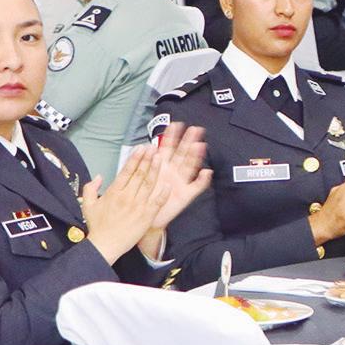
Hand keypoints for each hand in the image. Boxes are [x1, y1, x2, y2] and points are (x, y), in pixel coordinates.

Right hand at [82, 145, 170, 263]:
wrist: (105, 246)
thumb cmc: (97, 226)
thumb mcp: (88, 205)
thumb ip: (90, 188)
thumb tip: (98, 176)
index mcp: (113, 193)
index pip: (126, 171)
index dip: (135, 159)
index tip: (141, 148)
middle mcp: (126, 197)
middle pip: (139, 174)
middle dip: (147, 159)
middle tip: (153, 148)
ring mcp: (138, 206)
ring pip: (148, 184)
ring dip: (155, 170)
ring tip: (160, 158)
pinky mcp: (146, 216)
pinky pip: (157, 202)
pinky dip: (162, 193)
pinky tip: (168, 184)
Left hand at [143, 123, 211, 250]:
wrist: (145, 220)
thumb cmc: (141, 200)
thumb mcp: (138, 180)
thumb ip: (140, 164)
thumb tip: (146, 147)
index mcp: (161, 167)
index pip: (168, 148)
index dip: (172, 137)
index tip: (176, 124)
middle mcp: (172, 172)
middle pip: (182, 153)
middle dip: (188, 141)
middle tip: (195, 129)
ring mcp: (180, 182)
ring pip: (189, 166)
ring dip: (195, 156)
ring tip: (200, 144)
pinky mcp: (185, 195)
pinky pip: (195, 187)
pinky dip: (201, 181)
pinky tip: (206, 172)